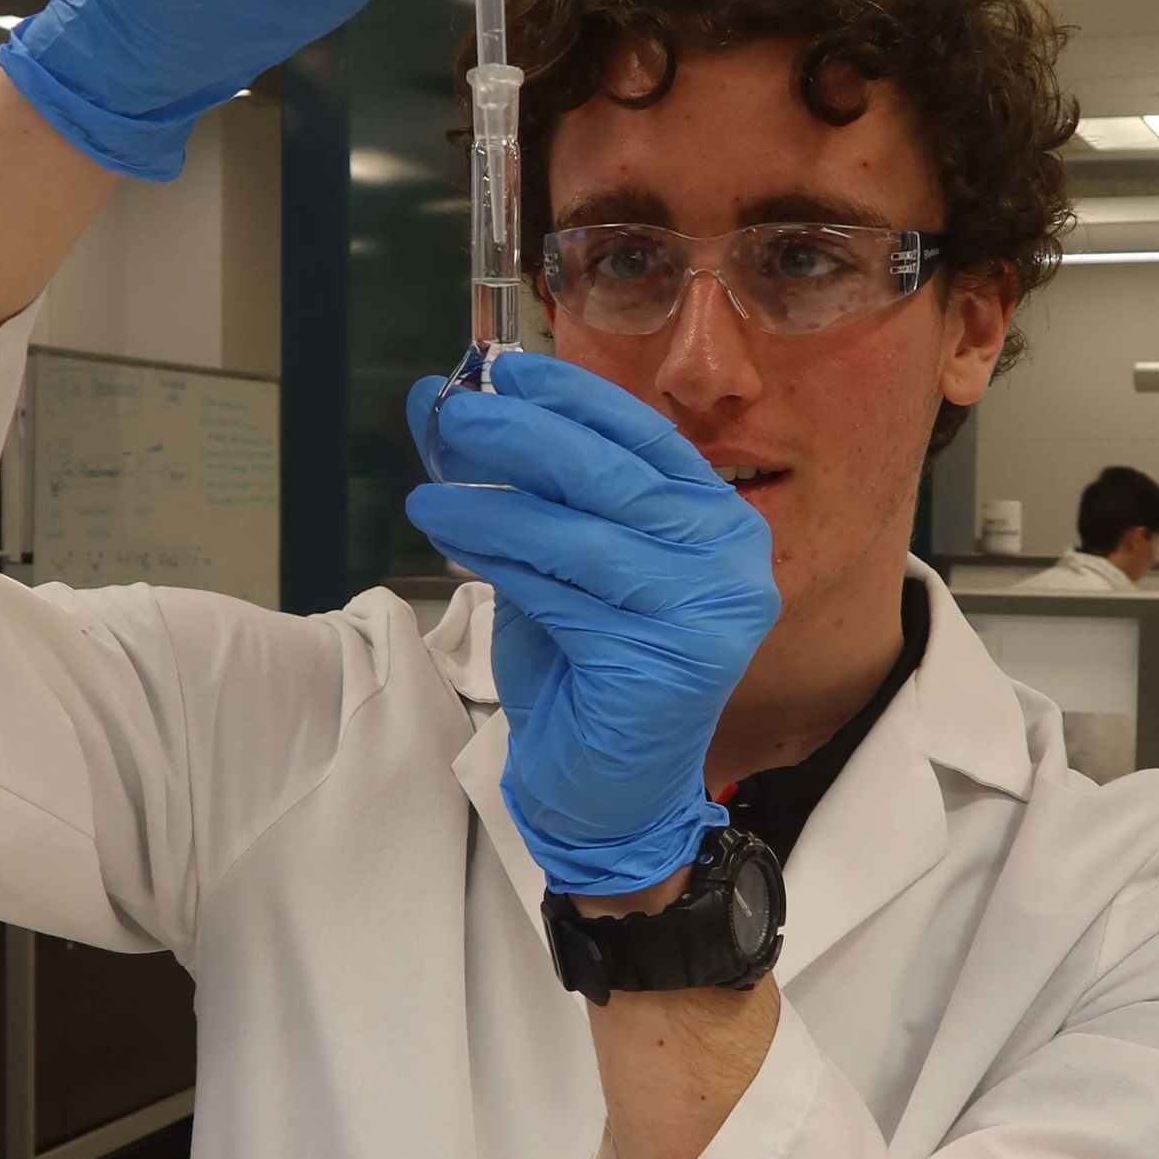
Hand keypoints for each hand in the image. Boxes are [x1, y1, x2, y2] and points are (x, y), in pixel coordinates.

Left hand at [405, 352, 779, 896]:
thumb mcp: (558, 564)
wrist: (609, 791)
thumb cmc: (586, 671)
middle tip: (450, 412)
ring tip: (429, 492)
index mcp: (717, 520)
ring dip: (493, 504)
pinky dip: (500, 559)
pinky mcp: (667, 660)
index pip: (645, 437)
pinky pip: (564, 591)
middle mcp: (730, 558)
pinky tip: (452, 539)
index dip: (574, 397)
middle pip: (613, 475)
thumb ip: (526, 492)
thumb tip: (451, 410)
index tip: (505, 368)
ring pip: (582, 532)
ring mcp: (707, 611)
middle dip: (523, 436)